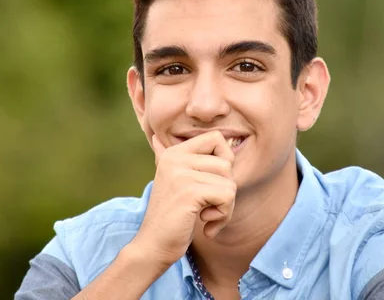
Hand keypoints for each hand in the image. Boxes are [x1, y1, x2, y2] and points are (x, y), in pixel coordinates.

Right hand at [131, 131, 236, 266]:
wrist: (153, 246)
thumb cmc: (170, 217)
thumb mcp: (172, 183)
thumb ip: (171, 161)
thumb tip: (156, 139)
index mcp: (174, 153)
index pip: (216, 138)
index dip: (225, 160)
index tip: (212, 182)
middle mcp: (176, 158)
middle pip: (227, 163)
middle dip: (226, 190)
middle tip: (211, 208)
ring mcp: (181, 174)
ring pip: (230, 182)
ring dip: (226, 206)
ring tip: (207, 217)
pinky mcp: (189, 192)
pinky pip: (227, 196)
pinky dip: (223, 215)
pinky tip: (206, 224)